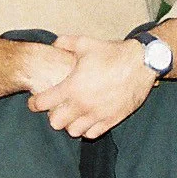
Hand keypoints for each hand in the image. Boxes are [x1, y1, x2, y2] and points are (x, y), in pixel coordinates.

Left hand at [27, 35, 155, 139]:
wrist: (141, 63)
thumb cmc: (112, 53)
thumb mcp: (85, 43)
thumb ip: (64, 43)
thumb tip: (53, 45)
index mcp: (73, 87)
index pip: (43, 103)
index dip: (34, 103)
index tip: (34, 102)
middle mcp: (83, 104)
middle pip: (56, 123)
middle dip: (52, 115)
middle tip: (56, 108)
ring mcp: (98, 114)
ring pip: (73, 131)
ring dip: (70, 124)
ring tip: (72, 114)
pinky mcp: (112, 120)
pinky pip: (92, 134)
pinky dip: (86, 129)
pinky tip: (87, 118)